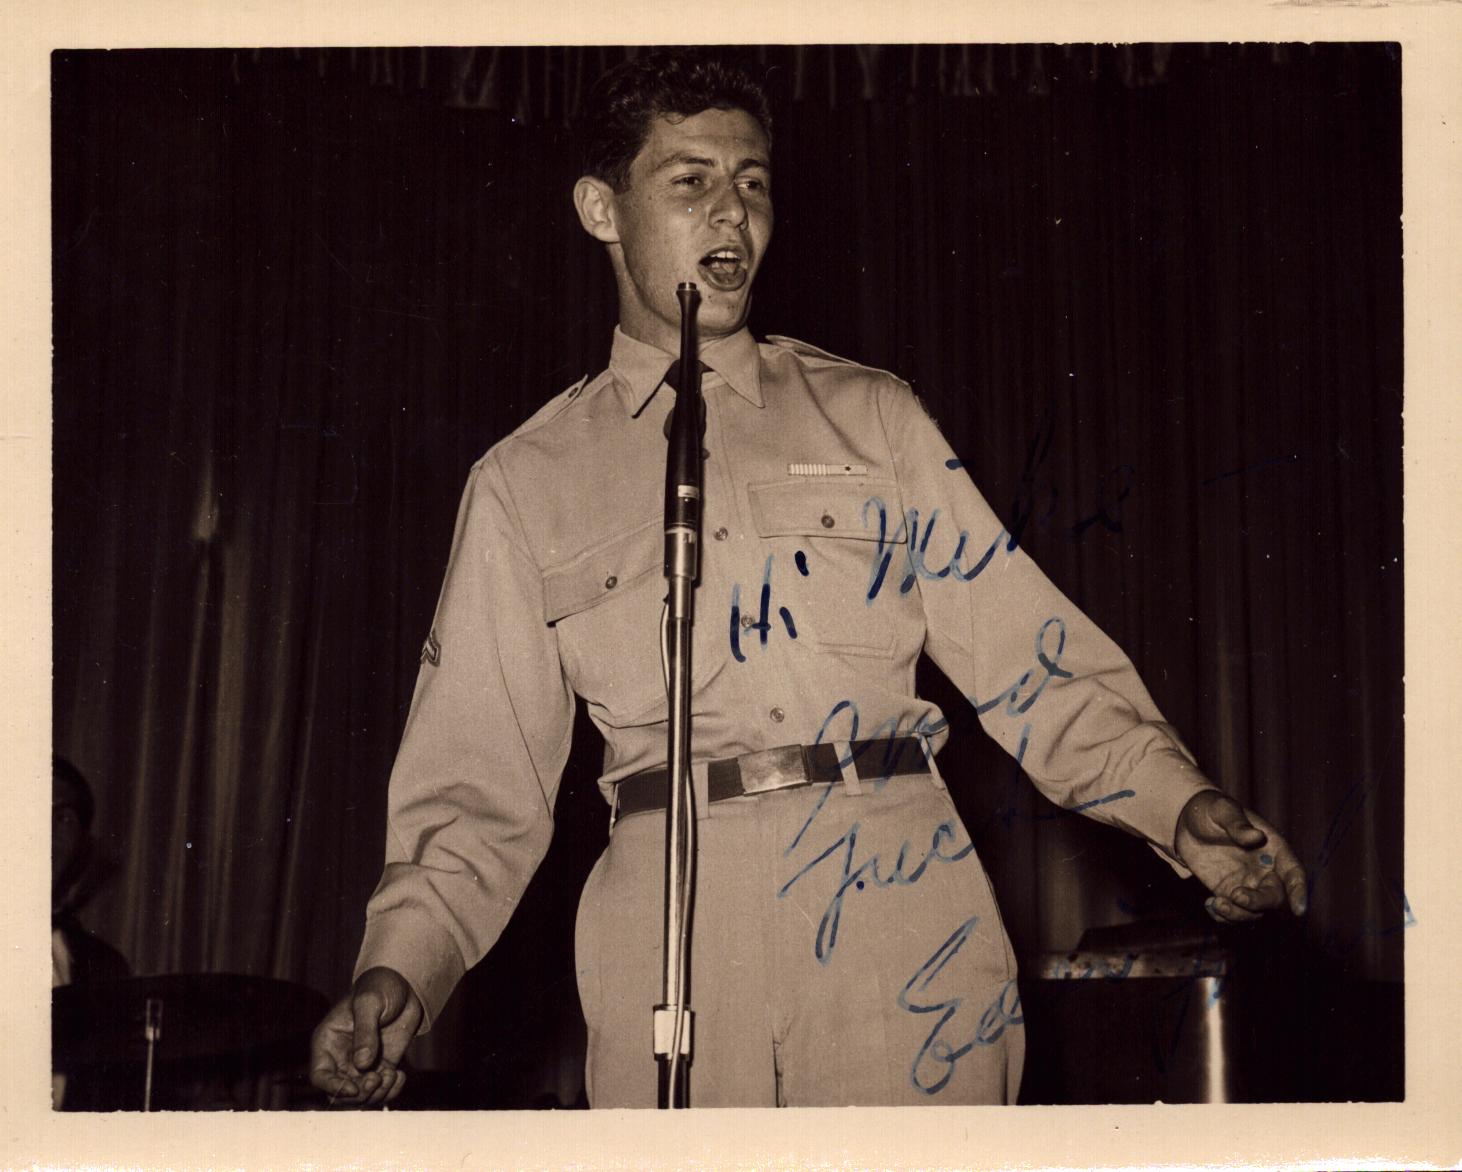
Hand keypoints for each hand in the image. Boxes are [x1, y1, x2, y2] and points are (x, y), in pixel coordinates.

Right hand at [309, 966, 422, 1106]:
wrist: (403, 985)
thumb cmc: (379, 987)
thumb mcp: (370, 1003)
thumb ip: (365, 1032)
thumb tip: (362, 1064)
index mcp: (328, 1041)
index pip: (320, 1076)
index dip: (332, 1088)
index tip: (354, 1088)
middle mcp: (341, 1058)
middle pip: (341, 1092)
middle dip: (359, 1093)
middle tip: (378, 1078)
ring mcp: (361, 1065)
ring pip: (362, 1096)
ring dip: (377, 1093)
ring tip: (392, 1075)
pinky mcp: (381, 1067)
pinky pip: (382, 1090)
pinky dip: (391, 1091)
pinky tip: (400, 1075)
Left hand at [1174, 790, 1307, 923]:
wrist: (1188, 821)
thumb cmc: (1212, 810)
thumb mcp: (1222, 810)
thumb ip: (1238, 824)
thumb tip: (1256, 837)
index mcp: (1273, 849)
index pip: (1294, 873)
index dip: (1299, 892)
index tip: (1299, 910)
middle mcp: (1265, 871)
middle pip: (1274, 897)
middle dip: (1258, 903)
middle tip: (1235, 896)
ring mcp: (1247, 884)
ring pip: (1255, 912)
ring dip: (1238, 914)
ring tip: (1216, 903)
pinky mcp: (1228, 892)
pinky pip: (1234, 913)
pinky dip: (1223, 917)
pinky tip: (1210, 904)